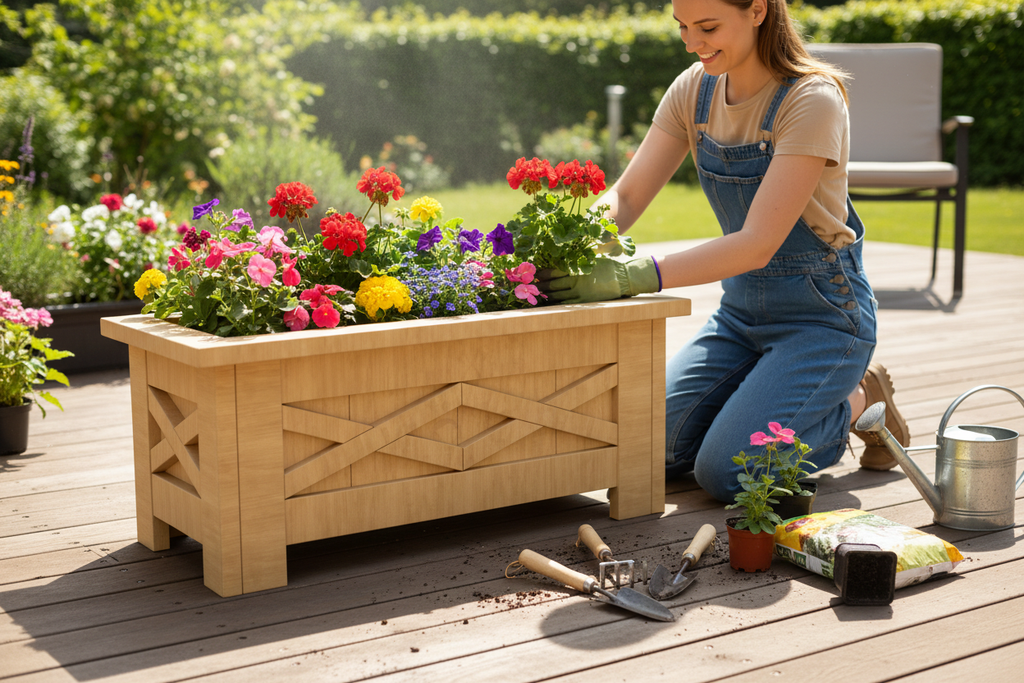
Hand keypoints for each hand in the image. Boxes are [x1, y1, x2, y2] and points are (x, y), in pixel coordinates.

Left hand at [536, 257, 660, 303]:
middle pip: (552, 284)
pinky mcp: (584, 301)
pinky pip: (565, 304)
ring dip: (544, 295)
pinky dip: (555, 303)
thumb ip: (577, 257)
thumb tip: (563, 253)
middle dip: (539, 285)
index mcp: (576, 267)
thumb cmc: (608, 266)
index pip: (553, 270)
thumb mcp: (592, 257)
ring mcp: (579, 292)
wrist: (624, 278)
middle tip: (528, 286)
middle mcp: (575, 280)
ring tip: (534, 295)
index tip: (532, 274)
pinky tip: (548, 303)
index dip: (541, 273)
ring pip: (557, 295)